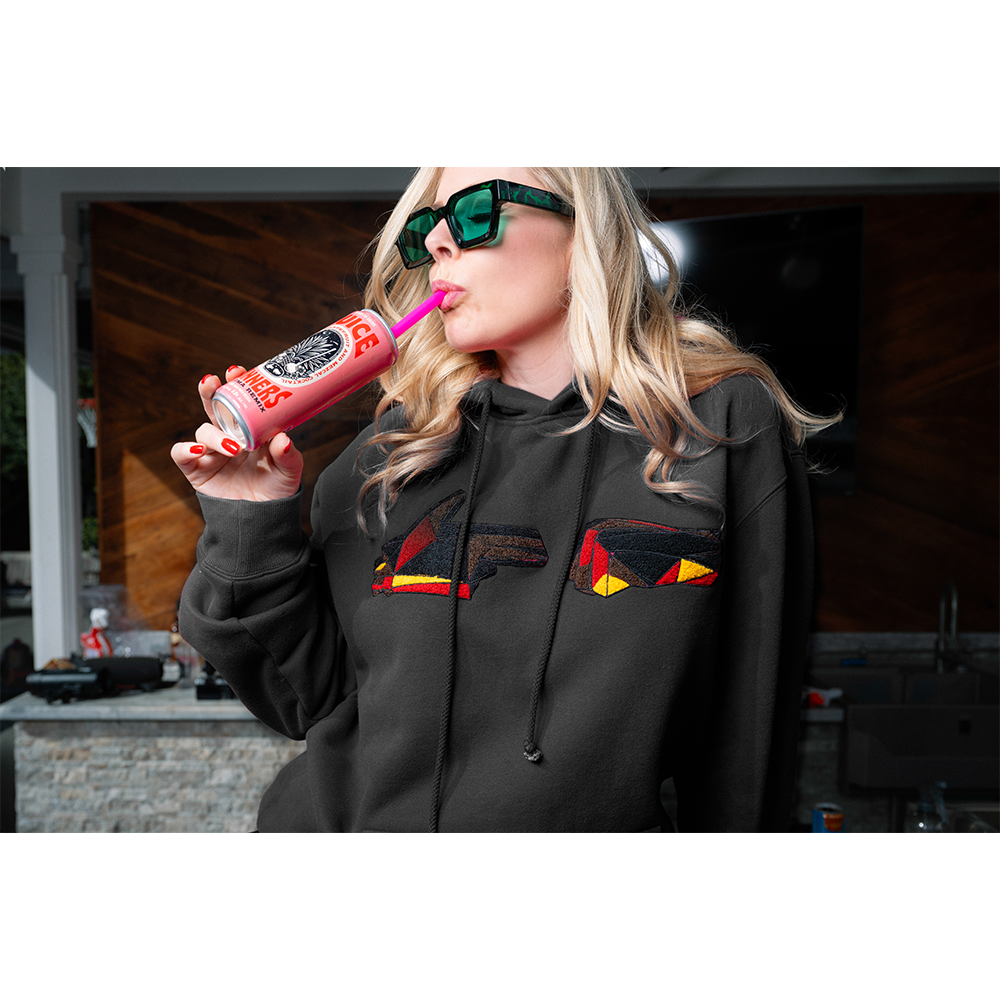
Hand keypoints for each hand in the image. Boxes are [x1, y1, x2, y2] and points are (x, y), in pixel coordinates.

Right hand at [170, 366, 303, 501]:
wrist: (262, 520)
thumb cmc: (276, 490)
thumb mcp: (289, 472)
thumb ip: (288, 456)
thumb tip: (283, 438)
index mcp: (250, 430)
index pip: (239, 402)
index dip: (235, 384)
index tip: (236, 371)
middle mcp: (228, 436)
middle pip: (213, 408)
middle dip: (210, 392)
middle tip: (214, 381)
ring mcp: (211, 452)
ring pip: (203, 430)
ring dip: (215, 434)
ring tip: (233, 447)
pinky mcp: (196, 469)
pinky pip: (181, 454)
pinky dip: (185, 449)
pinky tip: (199, 451)